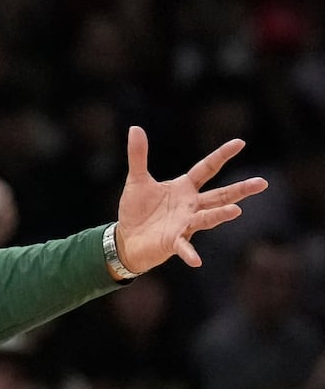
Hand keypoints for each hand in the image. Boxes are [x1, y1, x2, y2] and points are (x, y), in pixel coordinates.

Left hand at [114, 125, 267, 272]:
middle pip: (220, 195)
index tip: (240, 143)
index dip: (222, 156)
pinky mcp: (173, 242)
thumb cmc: (136, 210)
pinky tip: (196, 261)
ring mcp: (185, 225)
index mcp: (184, 188)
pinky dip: (189, 253)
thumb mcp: (137, 180)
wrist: (127, 238)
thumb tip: (135, 128)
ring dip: (220, 215)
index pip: (207, 168)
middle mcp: (190, 206)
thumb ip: (138, 156)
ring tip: (236, 211)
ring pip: (207, 218)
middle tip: (262, 183)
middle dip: (240, 190)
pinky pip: (183, 247)